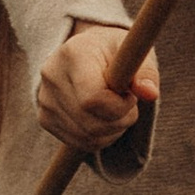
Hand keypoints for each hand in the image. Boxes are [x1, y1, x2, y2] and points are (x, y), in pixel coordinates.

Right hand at [36, 20, 160, 152]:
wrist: (86, 51)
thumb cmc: (114, 51)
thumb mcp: (133, 52)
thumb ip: (145, 73)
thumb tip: (150, 93)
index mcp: (73, 53)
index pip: (92, 99)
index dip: (119, 106)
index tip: (129, 95)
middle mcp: (52, 75)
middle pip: (91, 123)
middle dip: (120, 121)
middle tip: (128, 105)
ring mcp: (44, 99)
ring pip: (87, 138)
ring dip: (112, 132)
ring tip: (116, 110)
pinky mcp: (45, 117)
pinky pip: (80, 143)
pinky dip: (99, 138)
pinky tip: (104, 119)